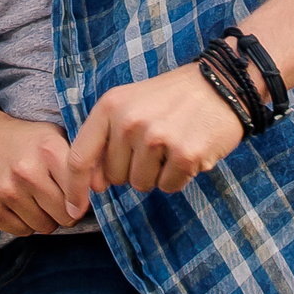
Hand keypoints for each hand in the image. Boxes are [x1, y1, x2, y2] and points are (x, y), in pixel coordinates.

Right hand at [0, 110, 95, 235]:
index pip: (81, 194)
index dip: (83, 199)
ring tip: (33, 196)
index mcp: (47, 151)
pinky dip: (23, 221)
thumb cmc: (23, 140)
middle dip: (64, 210)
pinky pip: (22, 231)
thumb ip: (78, 161)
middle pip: (65, 217)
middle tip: (54, 196)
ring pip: (44, 227)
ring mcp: (5, 193)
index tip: (78, 197)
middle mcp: (26, 173)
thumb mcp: (53, 137)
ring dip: (43, 216)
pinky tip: (17, 202)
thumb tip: (102, 188)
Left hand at [67, 65, 243, 195]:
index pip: (80, 156)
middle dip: (131, 169)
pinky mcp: (185, 154)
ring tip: (170, 145)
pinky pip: (168, 187)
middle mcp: (129, 122)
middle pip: (114, 176)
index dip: (75, 188)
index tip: (73, 209)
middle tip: (152, 143)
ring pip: (141, 184)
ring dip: (156, 173)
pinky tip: (187, 151)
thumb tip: (93, 184)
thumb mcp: (128, 106)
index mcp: (109, 107)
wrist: (219, 84)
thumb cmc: (169, 99)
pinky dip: (178, 177)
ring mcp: (156, 138)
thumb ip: (105, 141)